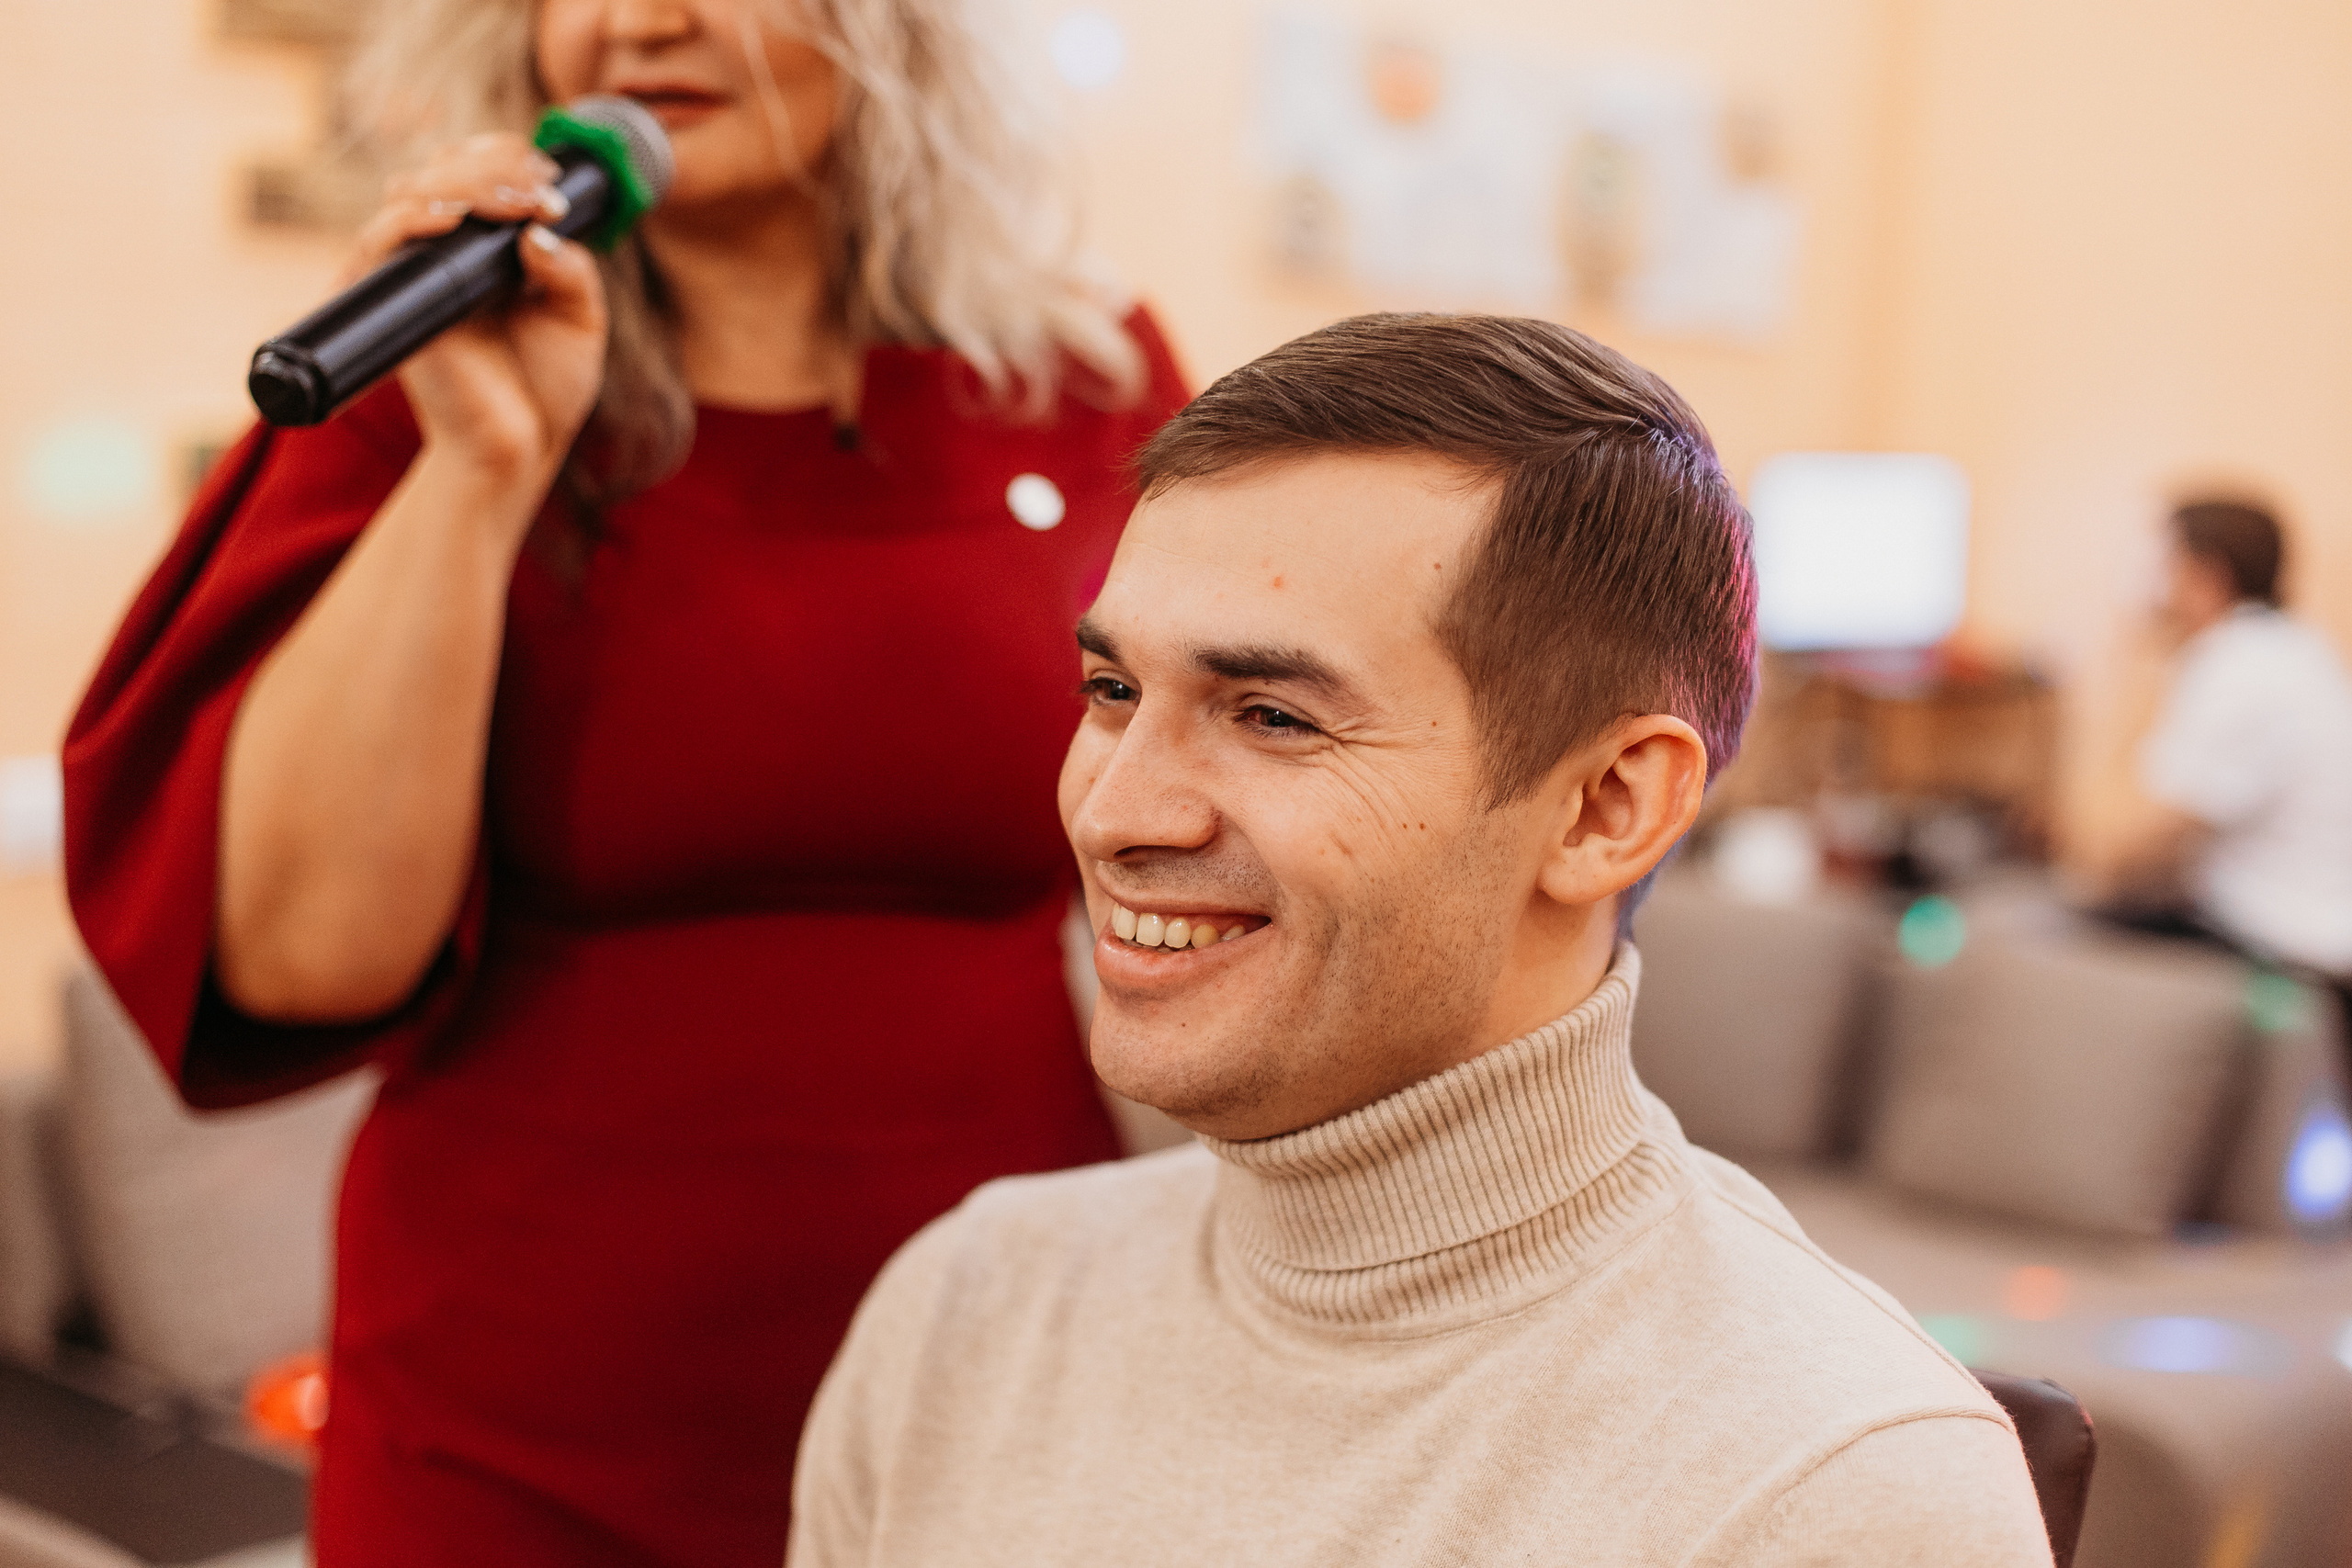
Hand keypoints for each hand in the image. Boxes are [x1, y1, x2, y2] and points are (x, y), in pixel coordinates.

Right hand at [347, 134, 609, 486]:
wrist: (520, 450)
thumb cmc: (547, 391)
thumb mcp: (581, 321)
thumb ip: (571, 270)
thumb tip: (537, 230)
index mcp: (487, 248)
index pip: (475, 172)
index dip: (507, 159)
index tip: (551, 182)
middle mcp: (445, 252)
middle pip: (439, 170)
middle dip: (490, 164)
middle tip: (537, 191)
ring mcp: (415, 274)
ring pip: (408, 192)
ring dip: (462, 183)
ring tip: (513, 204)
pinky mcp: (392, 303)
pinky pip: (378, 243)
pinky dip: (410, 219)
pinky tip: (453, 220)